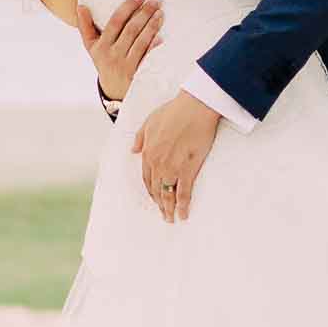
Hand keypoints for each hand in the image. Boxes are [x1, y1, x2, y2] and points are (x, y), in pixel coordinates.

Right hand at [78, 0, 163, 103]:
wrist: (113, 90)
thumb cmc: (103, 62)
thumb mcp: (91, 47)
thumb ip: (85, 27)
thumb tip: (81, 6)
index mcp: (100, 46)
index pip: (115, 22)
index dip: (127, 8)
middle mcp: (113, 55)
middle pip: (130, 30)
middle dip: (144, 13)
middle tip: (155, 1)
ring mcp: (126, 65)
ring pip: (140, 42)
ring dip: (152, 26)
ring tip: (160, 14)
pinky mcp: (137, 74)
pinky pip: (147, 58)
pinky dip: (154, 47)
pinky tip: (160, 37)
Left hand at [132, 89, 221, 222]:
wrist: (194, 106)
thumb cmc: (174, 110)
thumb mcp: (149, 121)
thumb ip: (139, 137)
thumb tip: (133, 151)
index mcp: (148, 152)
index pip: (146, 178)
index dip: (151, 191)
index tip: (155, 198)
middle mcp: (157, 163)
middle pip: (156, 189)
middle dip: (159, 204)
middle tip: (163, 214)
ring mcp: (172, 167)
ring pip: (167, 194)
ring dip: (168, 209)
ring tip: (171, 219)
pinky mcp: (188, 168)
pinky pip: (183, 192)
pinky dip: (182, 205)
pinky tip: (183, 214)